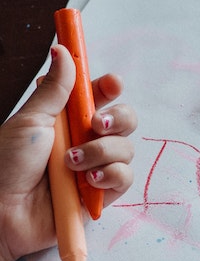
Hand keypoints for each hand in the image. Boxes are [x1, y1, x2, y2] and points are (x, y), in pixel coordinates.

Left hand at [0, 44, 135, 260]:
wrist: (4, 210)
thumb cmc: (8, 165)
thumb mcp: (31, 120)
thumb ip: (55, 89)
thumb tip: (63, 50)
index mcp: (67, 120)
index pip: (100, 97)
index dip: (109, 87)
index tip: (111, 84)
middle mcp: (86, 141)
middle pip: (124, 120)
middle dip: (117, 119)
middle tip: (94, 126)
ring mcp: (96, 168)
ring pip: (126, 149)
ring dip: (101, 153)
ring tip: (71, 164)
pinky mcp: (102, 195)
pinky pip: (124, 178)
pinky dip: (110, 176)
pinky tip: (87, 182)